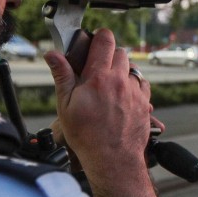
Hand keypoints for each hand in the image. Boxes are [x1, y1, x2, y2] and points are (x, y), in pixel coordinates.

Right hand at [44, 30, 154, 196]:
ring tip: (110, 86)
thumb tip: (52, 54)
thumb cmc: (86, 136)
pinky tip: (124, 97)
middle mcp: (120, 81)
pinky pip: (143, 86)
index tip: (95, 40)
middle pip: (121, 52)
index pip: (105, 41)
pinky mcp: (145, 104)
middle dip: (110, 56)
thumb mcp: (65, 105)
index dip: (100, 36)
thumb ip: (62, 75)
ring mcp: (135, 92)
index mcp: (99, 77)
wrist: (112, 160)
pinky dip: (135, 87)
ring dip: (123, 72)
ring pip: (132, 69)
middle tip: (98, 69)